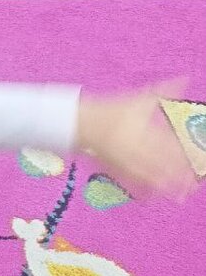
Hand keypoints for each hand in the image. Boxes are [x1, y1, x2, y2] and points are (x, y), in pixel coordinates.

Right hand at [77, 80, 195, 199]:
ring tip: (180, 195)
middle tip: (192, 185)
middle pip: (161, 165)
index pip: (169, 146)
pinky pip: (131, 183)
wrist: (80, 120)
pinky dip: (143, 191)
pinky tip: (153, 197)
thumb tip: (184, 79)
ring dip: (164, 187)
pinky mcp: (114, 169)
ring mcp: (124, 161)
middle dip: (178, 177)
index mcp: (143, 130)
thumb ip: (164, 90)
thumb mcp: (139, 97)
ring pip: (148, 177)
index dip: (184, 156)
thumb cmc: (112, 108)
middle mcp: (134, 148)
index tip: (196, 163)